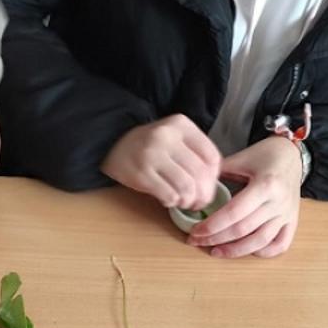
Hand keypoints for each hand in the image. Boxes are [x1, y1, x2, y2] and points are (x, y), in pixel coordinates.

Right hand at [101, 114, 221, 209]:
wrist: (112, 143)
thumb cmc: (150, 145)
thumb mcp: (175, 136)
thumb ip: (195, 152)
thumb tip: (213, 183)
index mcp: (181, 124)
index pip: (212, 156)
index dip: (214, 177)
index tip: (208, 186)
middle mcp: (167, 136)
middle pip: (200, 174)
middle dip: (204, 195)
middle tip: (199, 202)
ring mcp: (152, 154)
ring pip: (186, 187)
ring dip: (189, 201)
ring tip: (184, 202)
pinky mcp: (140, 173)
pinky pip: (169, 195)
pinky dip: (173, 202)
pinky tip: (169, 200)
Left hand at [188, 136, 301, 257]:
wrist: (292, 154)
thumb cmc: (265, 155)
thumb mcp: (240, 158)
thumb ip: (218, 173)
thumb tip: (196, 191)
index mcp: (266, 184)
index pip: (233, 212)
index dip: (211, 226)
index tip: (195, 231)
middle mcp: (278, 202)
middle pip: (243, 229)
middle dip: (216, 239)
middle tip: (197, 241)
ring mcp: (287, 214)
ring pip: (260, 241)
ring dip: (235, 251)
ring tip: (216, 252)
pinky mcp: (292, 220)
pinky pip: (281, 244)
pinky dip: (264, 252)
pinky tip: (247, 251)